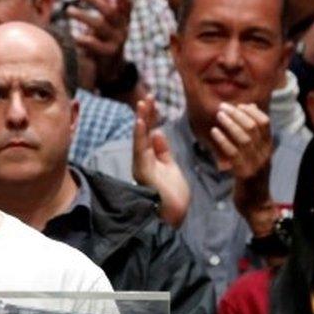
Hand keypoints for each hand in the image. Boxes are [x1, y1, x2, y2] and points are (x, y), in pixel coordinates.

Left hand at [68, 0, 131, 86]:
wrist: (111, 68)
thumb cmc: (105, 38)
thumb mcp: (106, 20)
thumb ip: (104, 1)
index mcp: (124, 19)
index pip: (127, 2)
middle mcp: (123, 28)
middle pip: (110, 11)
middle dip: (94, 0)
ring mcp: (117, 41)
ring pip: (99, 26)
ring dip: (83, 16)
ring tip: (68, 10)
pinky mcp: (108, 53)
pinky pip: (95, 45)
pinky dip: (83, 39)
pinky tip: (73, 36)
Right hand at [132, 96, 189, 226]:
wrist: (173, 216)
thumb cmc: (173, 196)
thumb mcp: (171, 168)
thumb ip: (163, 151)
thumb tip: (158, 133)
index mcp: (151, 159)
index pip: (151, 134)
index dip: (151, 117)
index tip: (153, 101)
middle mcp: (144, 161)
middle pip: (144, 133)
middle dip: (146, 114)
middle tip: (148, 96)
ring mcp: (142, 166)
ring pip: (140, 139)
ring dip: (141, 121)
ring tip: (142, 104)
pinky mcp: (143, 171)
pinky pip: (140, 150)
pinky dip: (140, 136)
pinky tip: (141, 123)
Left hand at [211, 103, 272, 215]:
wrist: (257, 205)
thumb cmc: (253, 179)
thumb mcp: (256, 157)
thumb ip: (254, 139)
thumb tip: (249, 114)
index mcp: (268, 148)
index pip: (265, 123)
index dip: (251, 111)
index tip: (238, 105)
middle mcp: (264, 153)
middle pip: (253, 127)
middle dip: (238, 114)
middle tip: (223, 107)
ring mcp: (256, 163)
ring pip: (244, 137)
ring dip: (230, 124)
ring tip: (219, 115)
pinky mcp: (244, 173)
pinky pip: (233, 153)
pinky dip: (223, 140)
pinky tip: (214, 132)